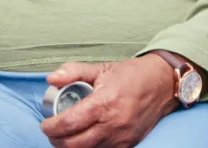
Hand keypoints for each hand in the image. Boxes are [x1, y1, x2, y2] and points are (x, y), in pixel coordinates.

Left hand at [39, 56, 178, 147]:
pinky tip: (84, 138)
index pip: (70, 123)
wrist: (162, 84)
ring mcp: (121, 137)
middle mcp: (113, 124)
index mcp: (104, 103)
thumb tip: (52, 78)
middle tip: (52, 132)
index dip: (51, 127)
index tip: (45, 124)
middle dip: (57, 141)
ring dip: (71, 146)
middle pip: (75, 144)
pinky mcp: (128, 144)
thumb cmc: (132, 75)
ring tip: (66, 135)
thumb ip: (74, 71)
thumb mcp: (101, 68)